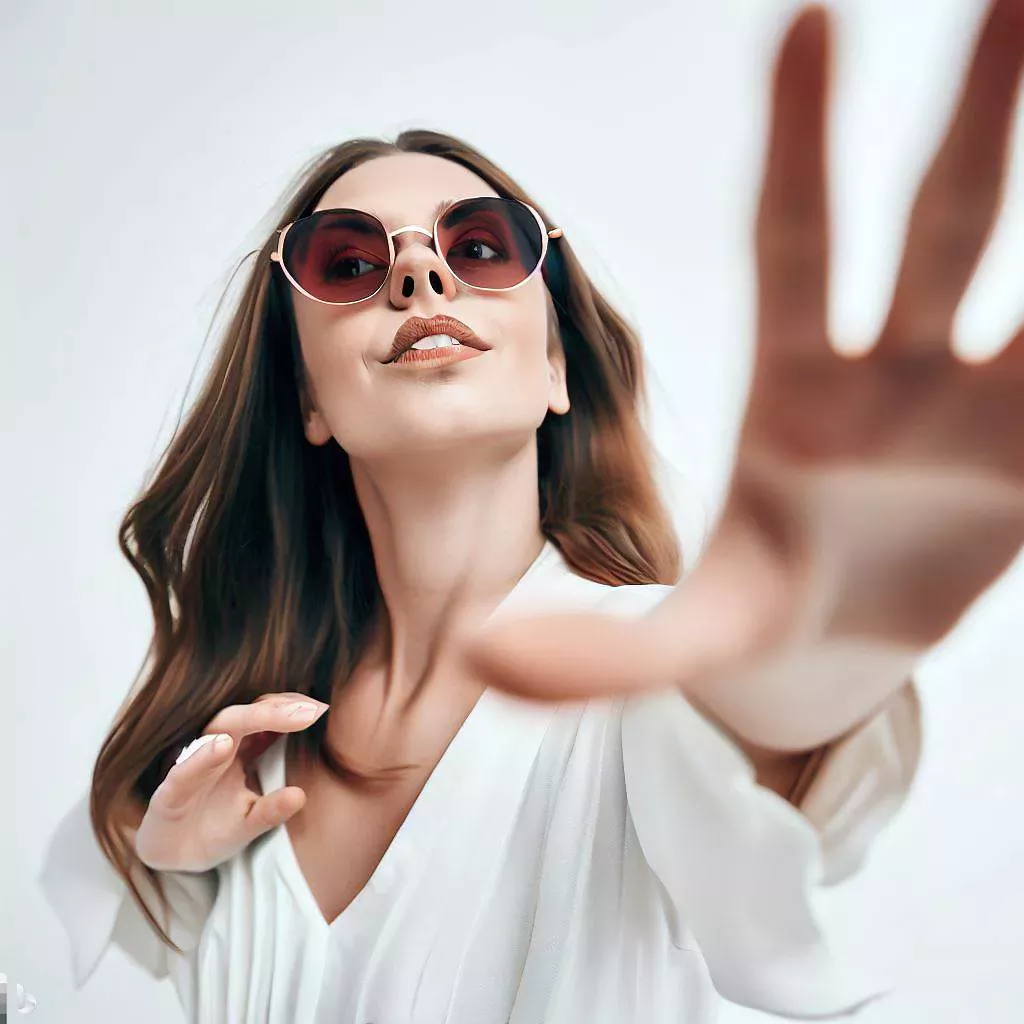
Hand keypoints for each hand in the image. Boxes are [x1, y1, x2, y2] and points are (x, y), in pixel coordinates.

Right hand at [133, 693, 328, 871]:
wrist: (170, 856)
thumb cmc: (213, 827)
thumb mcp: (249, 822)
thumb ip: (272, 808)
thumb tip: (301, 795)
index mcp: (238, 753)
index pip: (266, 722)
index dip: (291, 712)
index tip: (321, 710)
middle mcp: (215, 752)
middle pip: (245, 717)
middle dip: (276, 710)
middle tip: (309, 710)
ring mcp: (191, 769)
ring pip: (214, 733)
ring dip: (243, 722)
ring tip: (272, 715)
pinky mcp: (168, 794)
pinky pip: (182, 772)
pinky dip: (199, 758)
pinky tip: (220, 746)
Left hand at [460, 1, 1023, 703]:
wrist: (826, 661)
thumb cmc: (751, 620)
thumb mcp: (687, 638)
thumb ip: (600, 660)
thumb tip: (483, 658)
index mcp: (794, 398)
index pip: (792, 250)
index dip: (800, 145)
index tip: (807, 21)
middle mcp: (889, 380)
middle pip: (940, 227)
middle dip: (980, 114)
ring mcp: (974, 413)